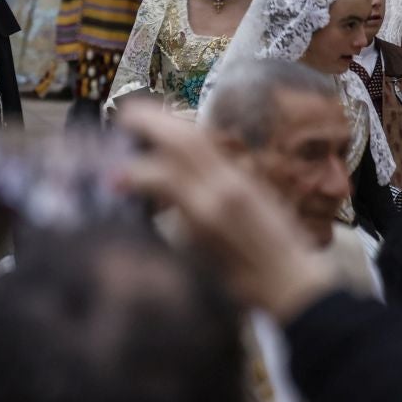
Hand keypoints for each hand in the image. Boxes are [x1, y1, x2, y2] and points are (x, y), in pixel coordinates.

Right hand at [118, 103, 336, 321]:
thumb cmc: (239, 285)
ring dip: (168, 123)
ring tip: (141, 122)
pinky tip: (170, 146)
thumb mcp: (194, 262)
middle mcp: (224, 187)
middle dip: (149, 121)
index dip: (128, 173)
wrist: (292, 283)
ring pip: (200, 137)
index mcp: (207, 212)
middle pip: (184, 139)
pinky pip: (211, 149)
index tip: (108, 179)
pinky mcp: (248, 180)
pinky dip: (184, 140)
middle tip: (122, 116)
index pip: (160, 174)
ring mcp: (239, 180)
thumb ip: (169, 227)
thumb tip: (145, 207)